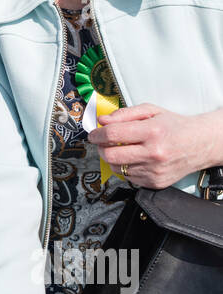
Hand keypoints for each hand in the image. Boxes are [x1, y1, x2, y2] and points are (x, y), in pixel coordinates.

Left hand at [89, 104, 222, 188]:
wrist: (200, 144)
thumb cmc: (175, 126)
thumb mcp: (151, 110)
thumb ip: (124, 114)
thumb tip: (103, 121)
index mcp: (152, 132)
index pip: (113, 134)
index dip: (97, 134)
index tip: (93, 134)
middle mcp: (153, 153)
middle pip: (110, 155)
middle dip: (101, 148)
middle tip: (103, 142)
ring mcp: (154, 171)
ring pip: (117, 168)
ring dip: (113, 158)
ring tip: (122, 149)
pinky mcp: (155, 183)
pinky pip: (128, 177)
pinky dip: (126, 167)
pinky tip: (135, 158)